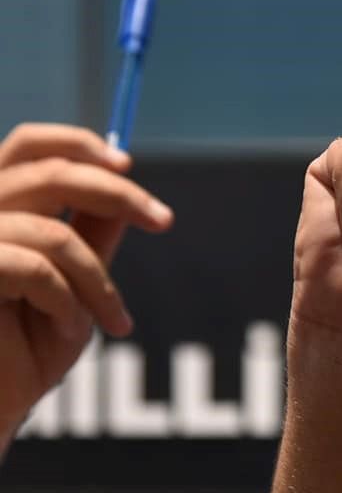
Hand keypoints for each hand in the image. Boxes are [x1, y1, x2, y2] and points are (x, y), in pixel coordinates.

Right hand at [0, 124, 173, 435]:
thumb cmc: (26, 349)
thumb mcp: (74, 281)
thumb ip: (90, 231)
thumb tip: (122, 179)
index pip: (27, 146)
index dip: (77, 143)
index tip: (128, 166)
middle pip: (48, 173)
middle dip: (117, 194)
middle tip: (165, 221)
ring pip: (54, 235)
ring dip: (98, 281)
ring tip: (114, 319)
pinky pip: (34, 269)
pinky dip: (68, 301)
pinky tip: (73, 328)